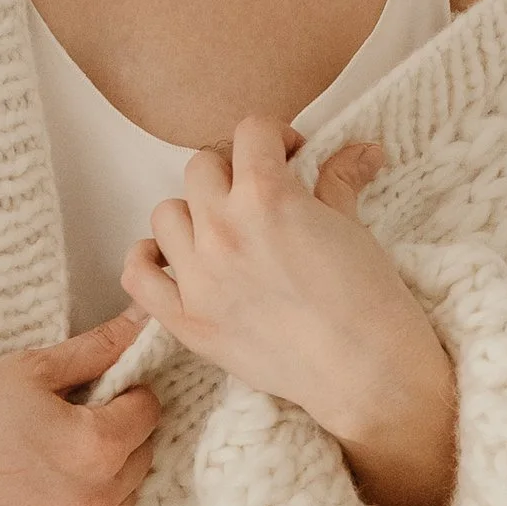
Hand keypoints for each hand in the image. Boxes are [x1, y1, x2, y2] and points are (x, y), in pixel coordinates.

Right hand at [0, 312, 163, 505]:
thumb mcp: (32, 368)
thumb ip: (99, 349)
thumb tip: (146, 321)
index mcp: (96, 447)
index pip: (148, 412)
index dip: (124, 395)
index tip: (91, 395)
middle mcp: (93, 505)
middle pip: (140, 459)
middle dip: (115, 439)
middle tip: (65, 427)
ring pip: (120, 504)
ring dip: (101, 483)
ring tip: (48, 463)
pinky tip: (39, 500)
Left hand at [119, 118, 457, 505]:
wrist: (366, 374)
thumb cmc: (369, 300)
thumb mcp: (354, 227)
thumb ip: (341, 179)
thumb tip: (364, 148)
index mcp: (266, 196)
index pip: (250, 131)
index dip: (275, 136)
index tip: (291, 154)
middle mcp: (221, 228)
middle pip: (202, 166)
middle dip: (233, 171)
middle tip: (259, 193)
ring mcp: (197, 275)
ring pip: (166, 213)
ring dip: (192, 213)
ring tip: (223, 231)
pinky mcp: (186, 320)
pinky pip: (137, 275)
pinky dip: (148, 261)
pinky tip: (173, 261)